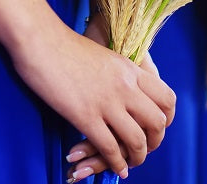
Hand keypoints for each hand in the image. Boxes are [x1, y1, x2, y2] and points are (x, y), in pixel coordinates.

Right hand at [11, 21, 175, 178]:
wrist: (40, 39)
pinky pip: (109, 147)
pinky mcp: (85, 115)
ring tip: (131, 163)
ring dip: (137, 157)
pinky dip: (115, 163)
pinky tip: (116, 168)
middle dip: (155, 141)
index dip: (166, 119)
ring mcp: (106, 101)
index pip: (166, 99)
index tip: (155, 128)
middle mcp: (125, 86)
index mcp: (131, 69)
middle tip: (145, 148)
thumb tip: (122, 90)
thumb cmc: (64, 44)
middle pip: (157, 122)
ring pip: (136, 140)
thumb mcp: (103, 55)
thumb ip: (118, 74)